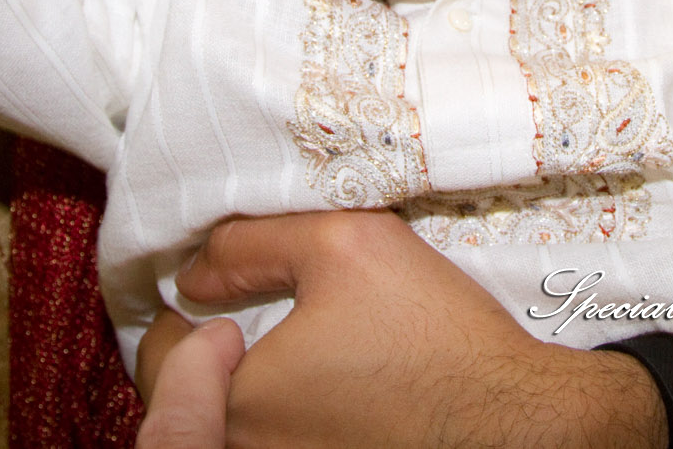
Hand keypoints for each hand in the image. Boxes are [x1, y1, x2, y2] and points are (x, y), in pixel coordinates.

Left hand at [134, 209, 666, 448]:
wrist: (514, 421)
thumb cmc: (433, 334)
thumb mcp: (344, 244)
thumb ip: (251, 245)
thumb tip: (194, 271)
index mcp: (242, 401)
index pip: (159, 359)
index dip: (176, 314)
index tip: (205, 291)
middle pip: (185, 404)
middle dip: (200, 355)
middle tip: (232, 314)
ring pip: (232, 430)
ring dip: (239, 389)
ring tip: (278, 345)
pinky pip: (274, 443)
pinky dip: (277, 416)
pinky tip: (317, 384)